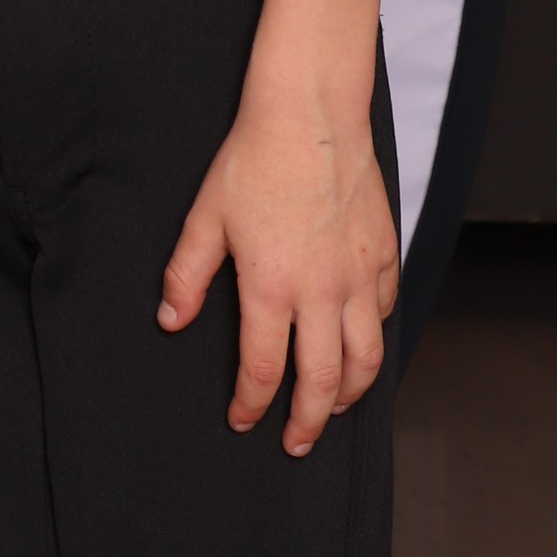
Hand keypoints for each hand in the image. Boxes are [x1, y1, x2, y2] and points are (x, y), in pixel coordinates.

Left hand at [157, 91, 398, 453]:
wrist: (309, 114)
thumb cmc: (253, 159)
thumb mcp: (205, 217)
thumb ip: (186, 276)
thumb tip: (171, 321)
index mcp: (272, 286)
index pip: (264, 369)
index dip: (252, 404)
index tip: (244, 420)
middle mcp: (322, 291)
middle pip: (325, 382)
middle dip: (309, 422)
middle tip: (297, 442)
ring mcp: (360, 275)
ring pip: (368, 359)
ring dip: (353, 393)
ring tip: (336, 408)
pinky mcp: (384, 255)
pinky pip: (386, 313)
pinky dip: (375, 339)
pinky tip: (361, 345)